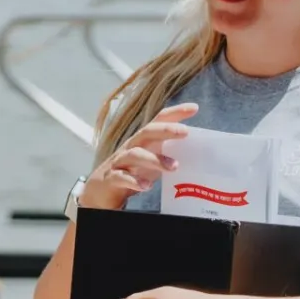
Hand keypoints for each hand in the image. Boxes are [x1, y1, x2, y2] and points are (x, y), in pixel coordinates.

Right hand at [79, 102, 196, 210]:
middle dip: (166, 129)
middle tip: (185, 132)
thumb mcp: (151, 161)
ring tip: (173, 167)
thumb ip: (169, 155)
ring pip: (135, 154)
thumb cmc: (131, 172)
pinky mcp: (111, 178)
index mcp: (143, 141)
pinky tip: (146, 186)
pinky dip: (134, 180)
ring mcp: (119, 162)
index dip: (175, 113)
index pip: (158, 121)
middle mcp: (131, 147)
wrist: (100, 191)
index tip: (194, 108)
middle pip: (146, 132)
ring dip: (155, 159)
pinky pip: (121, 177)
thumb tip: (199, 156)